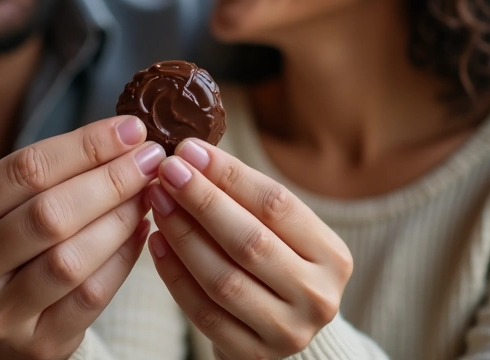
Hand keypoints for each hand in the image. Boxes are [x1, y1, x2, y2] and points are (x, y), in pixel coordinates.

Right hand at [0, 116, 166, 359]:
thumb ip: (47, 173)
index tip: (131, 130)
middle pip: (50, 214)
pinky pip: (90, 297)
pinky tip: (141, 232)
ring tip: (148, 193)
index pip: (26, 170)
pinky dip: (123, 259)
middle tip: (151, 160)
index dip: (86, 146)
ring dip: (121, 219)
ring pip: (71, 260)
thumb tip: (124, 137)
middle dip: (111, 180)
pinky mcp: (35, 345)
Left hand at [145, 139, 352, 358]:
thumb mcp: (279, 231)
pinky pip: (203, 312)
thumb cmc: (276, 263)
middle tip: (166, 171)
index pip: (277, 205)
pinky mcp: (252, 355)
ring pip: (224, 279)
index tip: (189, 150)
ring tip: (157, 202)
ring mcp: (287, 332)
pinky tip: (157, 243)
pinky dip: (175, 275)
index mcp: (332, 256)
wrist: (281, 328)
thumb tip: (192, 154)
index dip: (230, 175)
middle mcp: (317, 296)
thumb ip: (246, 197)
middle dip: (202, 201)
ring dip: (183, 235)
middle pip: (250, 241)